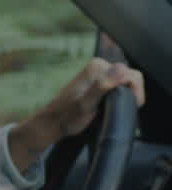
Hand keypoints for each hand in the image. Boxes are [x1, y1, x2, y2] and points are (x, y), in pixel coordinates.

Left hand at [9, 59, 144, 171]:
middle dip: (130, 95)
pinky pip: (119, 88)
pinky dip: (120, 98)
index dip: (135, 93)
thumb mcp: (86, 104)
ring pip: (126, 84)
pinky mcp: (98, 83)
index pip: (132, 75)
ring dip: (125, 97)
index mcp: (98, 66)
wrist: (53, 123)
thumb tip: (120, 69)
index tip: (129, 107)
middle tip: (118, 110)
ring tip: (112, 110)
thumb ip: (101, 86)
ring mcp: (99, 74)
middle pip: (130, 78)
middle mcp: (99, 66)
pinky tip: (110, 108)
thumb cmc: (67, 116)